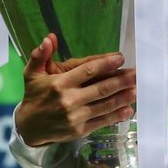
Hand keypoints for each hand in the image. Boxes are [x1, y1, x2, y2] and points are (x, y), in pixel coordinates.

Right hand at [15, 33, 136, 146]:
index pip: (87, 71)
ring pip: (105, 105)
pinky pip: (101, 121)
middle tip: (138, 74)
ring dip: (123, 97)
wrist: (29, 127)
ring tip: (138, 89)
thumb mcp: (32, 73)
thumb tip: (49, 38)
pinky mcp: (79, 130)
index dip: (105, 64)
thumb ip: (40, 55)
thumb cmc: (34, 95)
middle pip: (101, 88)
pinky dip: (116, 116)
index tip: (120, 57)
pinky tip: (128, 110)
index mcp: (60, 84)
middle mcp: (69, 100)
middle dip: (122, 80)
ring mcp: (76, 117)